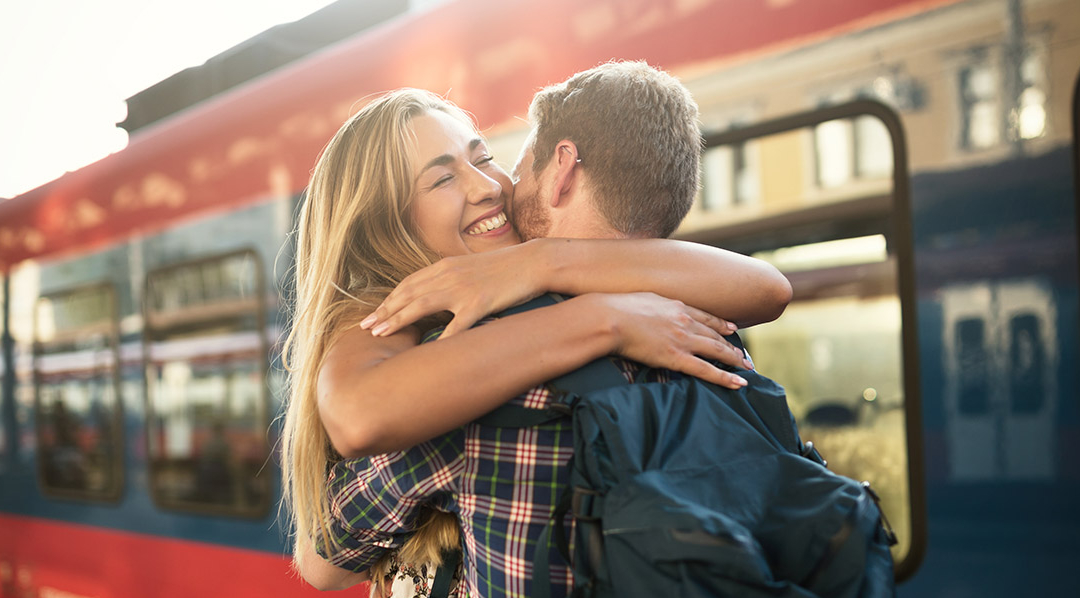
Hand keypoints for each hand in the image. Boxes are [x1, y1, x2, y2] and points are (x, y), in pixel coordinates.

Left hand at [362, 245, 543, 338]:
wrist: (535, 262)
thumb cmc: (506, 268)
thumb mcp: (472, 268)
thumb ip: (451, 280)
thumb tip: (436, 295)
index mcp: (445, 266)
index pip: (408, 284)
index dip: (388, 301)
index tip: (373, 315)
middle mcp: (449, 275)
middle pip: (408, 295)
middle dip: (384, 312)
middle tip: (365, 328)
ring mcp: (463, 289)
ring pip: (421, 305)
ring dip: (397, 320)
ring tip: (381, 334)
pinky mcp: (480, 303)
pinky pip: (456, 325)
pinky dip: (439, 338)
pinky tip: (427, 351)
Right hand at [595, 292, 752, 388]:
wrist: (609, 318)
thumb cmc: (618, 308)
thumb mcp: (643, 298)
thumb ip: (656, 305)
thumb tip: (655, 308)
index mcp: (677, 306)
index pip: (706, 318)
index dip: (721, 325)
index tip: (731, 329)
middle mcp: (685, 321)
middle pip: (716, 335)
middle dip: (732, 346)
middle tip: (744, 356)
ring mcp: (683, 339)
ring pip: (717, 351)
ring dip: (734, 360)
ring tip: (746, 368)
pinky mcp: (676, 357)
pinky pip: (706, 370)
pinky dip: (725, 378)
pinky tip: (738, 383)